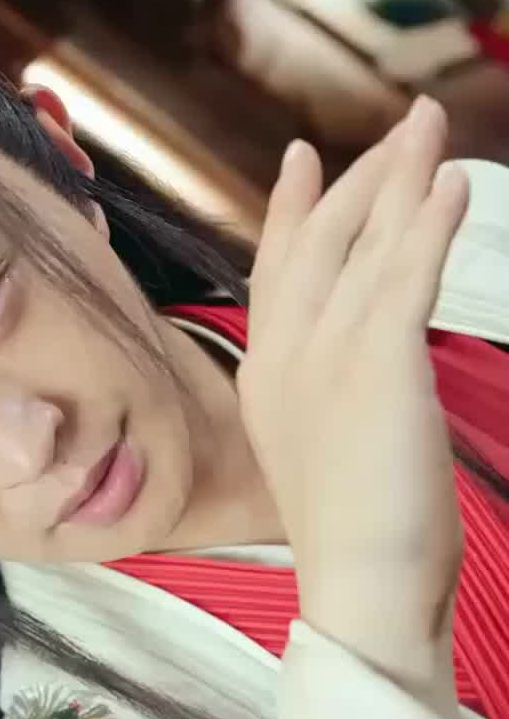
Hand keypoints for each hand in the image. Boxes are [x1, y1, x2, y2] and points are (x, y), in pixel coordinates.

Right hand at [239, 98, 469, 702]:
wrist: (359, 591)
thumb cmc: (358, 543)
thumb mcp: (331, 455)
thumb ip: (337, 400)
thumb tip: (367, 374)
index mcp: (266, 380)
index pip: (276, 272)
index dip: (294, 210)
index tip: (303, 159)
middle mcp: (284, 357)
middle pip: (321, 242)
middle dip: (364, 177)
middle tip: (405, 129)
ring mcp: (324, 357)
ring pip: (366, 247)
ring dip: (402, 179)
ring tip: (432, 128)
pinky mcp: (374, 365)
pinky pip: (405, 276)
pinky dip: (429, 224)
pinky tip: (453, 185)